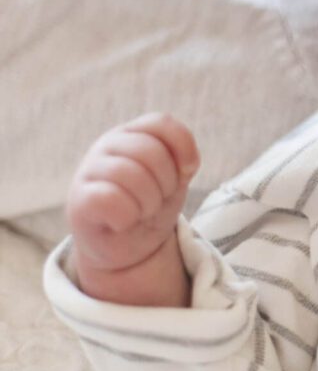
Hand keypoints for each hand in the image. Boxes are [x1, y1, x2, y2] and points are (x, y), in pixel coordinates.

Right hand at [67, 113, 199, 305]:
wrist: (128, 247)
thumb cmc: (151, 205)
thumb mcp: (174, 178)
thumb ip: (181, 160)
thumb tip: (186, 164)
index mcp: (132, 134)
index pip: (160, 123)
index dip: (183, 147)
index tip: (187, 172)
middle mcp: (108, 146)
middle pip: (150, 151)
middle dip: (167, 182)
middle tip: (159, 199)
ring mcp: (89, 171)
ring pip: (129, 173)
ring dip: (149, 201)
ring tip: (143, 212)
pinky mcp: (78, 202)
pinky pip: (108, 198)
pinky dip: (127, 215)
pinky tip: (124, 222)